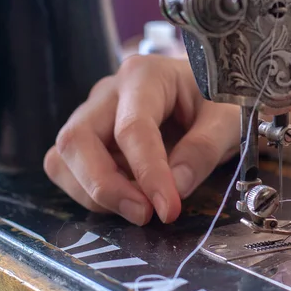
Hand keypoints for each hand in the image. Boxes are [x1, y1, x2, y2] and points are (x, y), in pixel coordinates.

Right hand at [44, 55, 239, 225]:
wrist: (206, 94)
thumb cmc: (216, 100)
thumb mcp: (226, 120)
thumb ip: (203, 150)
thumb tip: (174, 188)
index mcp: (144, 76)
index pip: (132, 129)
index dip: (148, 174)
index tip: (168, 209)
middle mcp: (107, 92)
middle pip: (77, 140)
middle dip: (105, 186)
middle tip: (144, 214)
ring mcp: (92, 115)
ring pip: (64, 158)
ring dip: (95, 194)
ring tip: (141, 208)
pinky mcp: (88, 139)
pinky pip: (68, 170)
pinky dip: (90, 194)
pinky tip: (128, 197)